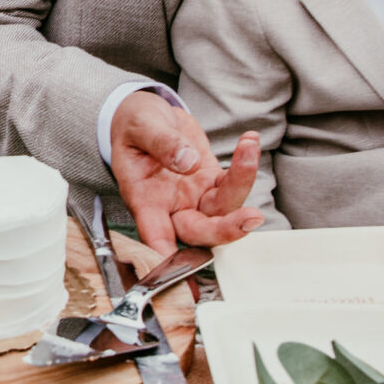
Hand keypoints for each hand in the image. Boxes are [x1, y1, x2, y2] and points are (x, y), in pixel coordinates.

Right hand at [109, 92, 263, 252]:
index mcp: (145, 200)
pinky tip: (249, 141)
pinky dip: (245, 165)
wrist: (146, 116)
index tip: (186, 267)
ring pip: (224, 208)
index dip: (170, 258)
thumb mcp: (140, 127)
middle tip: (250, 217)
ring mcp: (195, 196)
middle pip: (200, 231)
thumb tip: (187, 162)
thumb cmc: (134, 127)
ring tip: (248, 148)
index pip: (156, 237)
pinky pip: (233, 182)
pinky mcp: (212, 181)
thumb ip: (162, 143)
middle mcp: (172, 206)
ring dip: (242, 184)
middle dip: (226, 229)